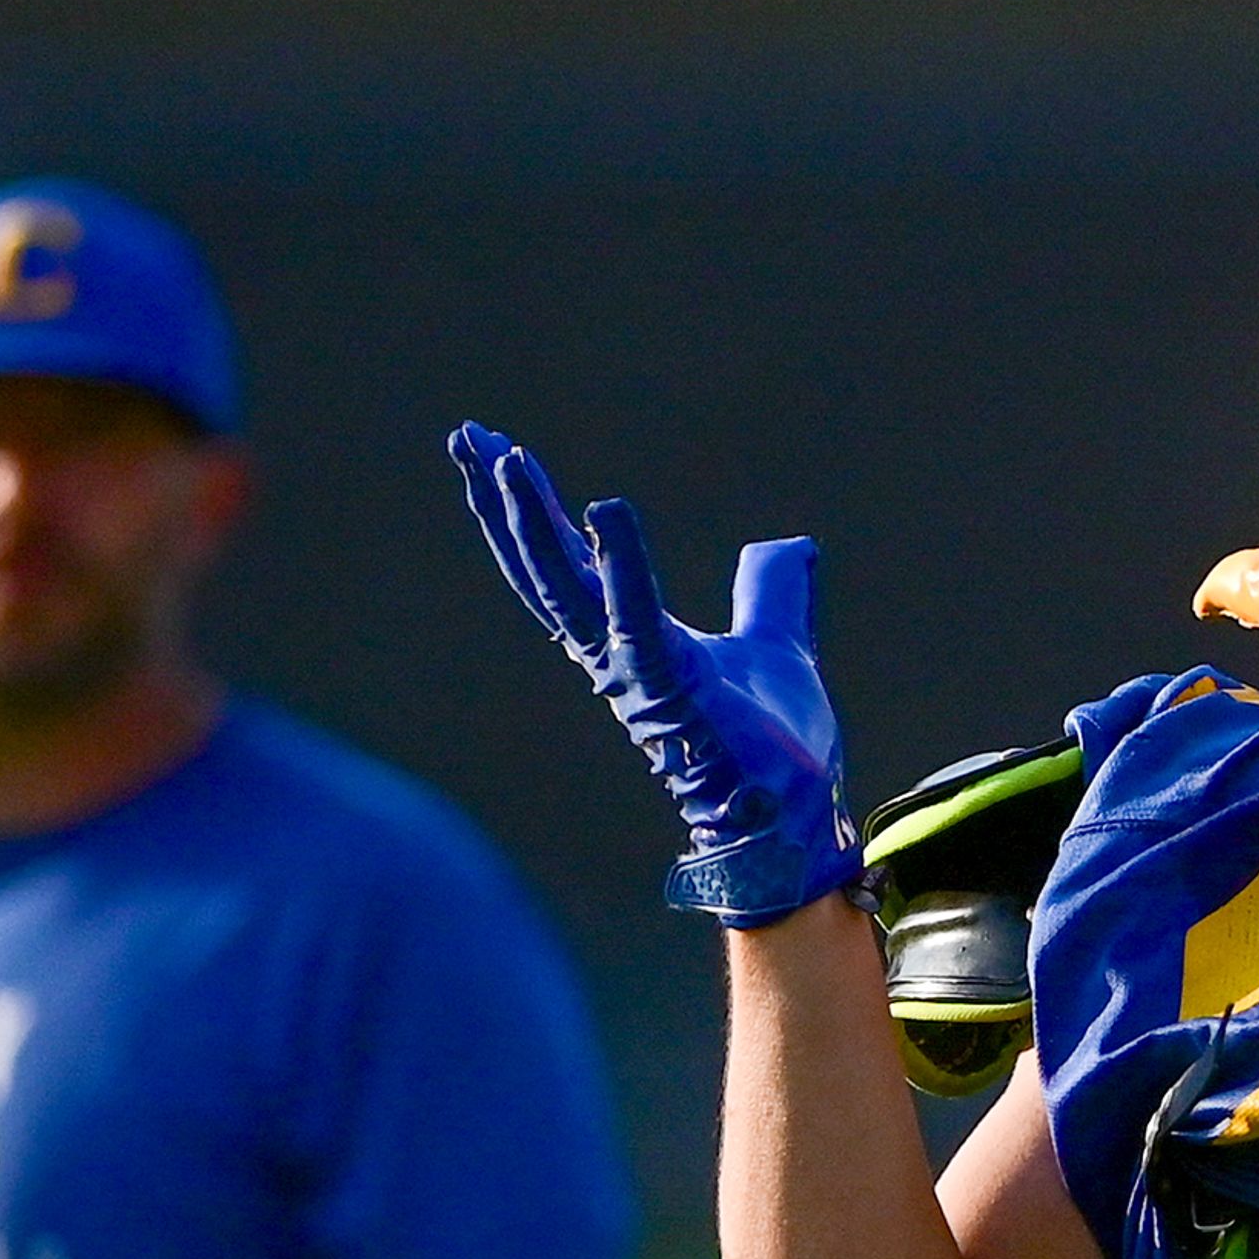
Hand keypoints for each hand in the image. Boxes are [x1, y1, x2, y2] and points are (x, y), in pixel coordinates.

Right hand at [451, 423, 861, 922]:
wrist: (792, 821)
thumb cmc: (773, 751)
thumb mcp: (774, 644)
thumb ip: (772, 592)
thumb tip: (793, 545)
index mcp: (631, 640)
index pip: (567, 561)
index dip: (529, 508)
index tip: (496, 451)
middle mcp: (616, 656)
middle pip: (543, 566)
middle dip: (501, 503)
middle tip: (465, 436)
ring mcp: (634, 675)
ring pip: (565, 588)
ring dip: (531, 523)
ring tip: (504, 460)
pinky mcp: (668, 690)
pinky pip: (636, 619)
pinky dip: (621, 565)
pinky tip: (604, 507)